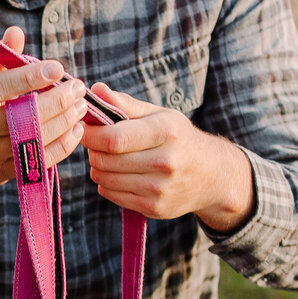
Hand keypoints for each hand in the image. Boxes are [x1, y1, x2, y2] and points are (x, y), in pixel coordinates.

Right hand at [0, 27, 87, 204]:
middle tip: (77, 87)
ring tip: (80, 105)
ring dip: (65, 122)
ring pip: (34, 140)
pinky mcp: (1, 173)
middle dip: (56, 101)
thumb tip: (16, 33)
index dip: (28, 77)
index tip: (57, 68)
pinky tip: (74, 129)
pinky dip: (63, 145)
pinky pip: (39, 161)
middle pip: (20, 117)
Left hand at [81, 85, 255, 231]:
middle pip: (104, 160)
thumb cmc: (179, 139)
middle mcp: (164, 162)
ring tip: (112, 157)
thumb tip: (95, 89)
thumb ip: (124, 104)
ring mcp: (159, 189)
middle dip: (93, 150)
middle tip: (100, 143)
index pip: (113, 139)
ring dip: (98, 167)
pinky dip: (107, 183)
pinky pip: (110, 194)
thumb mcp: (159, 115)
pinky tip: (122, 174)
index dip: (90, 134)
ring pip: (103, 179)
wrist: (213, 176)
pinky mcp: (154, 208)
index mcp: (165, 133)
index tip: (84, 127)